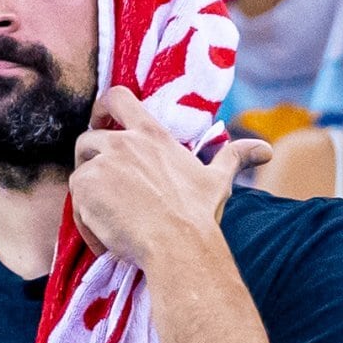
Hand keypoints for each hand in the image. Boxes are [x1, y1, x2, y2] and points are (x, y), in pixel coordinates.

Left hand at [68, 89, 251, 272]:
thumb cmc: (198, 214)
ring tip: (111, 224)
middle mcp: (123, 142)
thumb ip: (235, 158)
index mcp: (151, 135)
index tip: (101, 123)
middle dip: (89, 162)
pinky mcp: (85, 186)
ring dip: (89, 198)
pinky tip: (108, 240)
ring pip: (80, 174)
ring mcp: (101, 162)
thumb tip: (266, 151)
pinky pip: (76, 203)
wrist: (178, 244)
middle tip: (103, 190)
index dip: (102, 108)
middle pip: (87, 139)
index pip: (118, 98)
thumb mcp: (218, 181)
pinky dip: (87, 223)